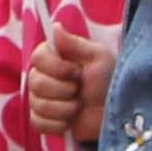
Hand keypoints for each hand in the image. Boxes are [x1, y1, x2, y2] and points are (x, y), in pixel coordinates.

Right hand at [26, 20, 111, 141]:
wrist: (116, 115)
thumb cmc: (110, 82)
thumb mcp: (98, 58)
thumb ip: (74, 43)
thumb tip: (55, 26)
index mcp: (55, 59)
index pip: (37, 57)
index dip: (55, 67)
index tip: (76, 71)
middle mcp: (44, 77)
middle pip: (36, 83)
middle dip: (64, 90)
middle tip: (81, 90)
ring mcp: (41, 100)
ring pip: (38, 105)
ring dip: (65, 108)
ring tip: (80, 106)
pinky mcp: (44, 121)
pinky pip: (38, 123)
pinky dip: (58, 124)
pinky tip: (71, 121)